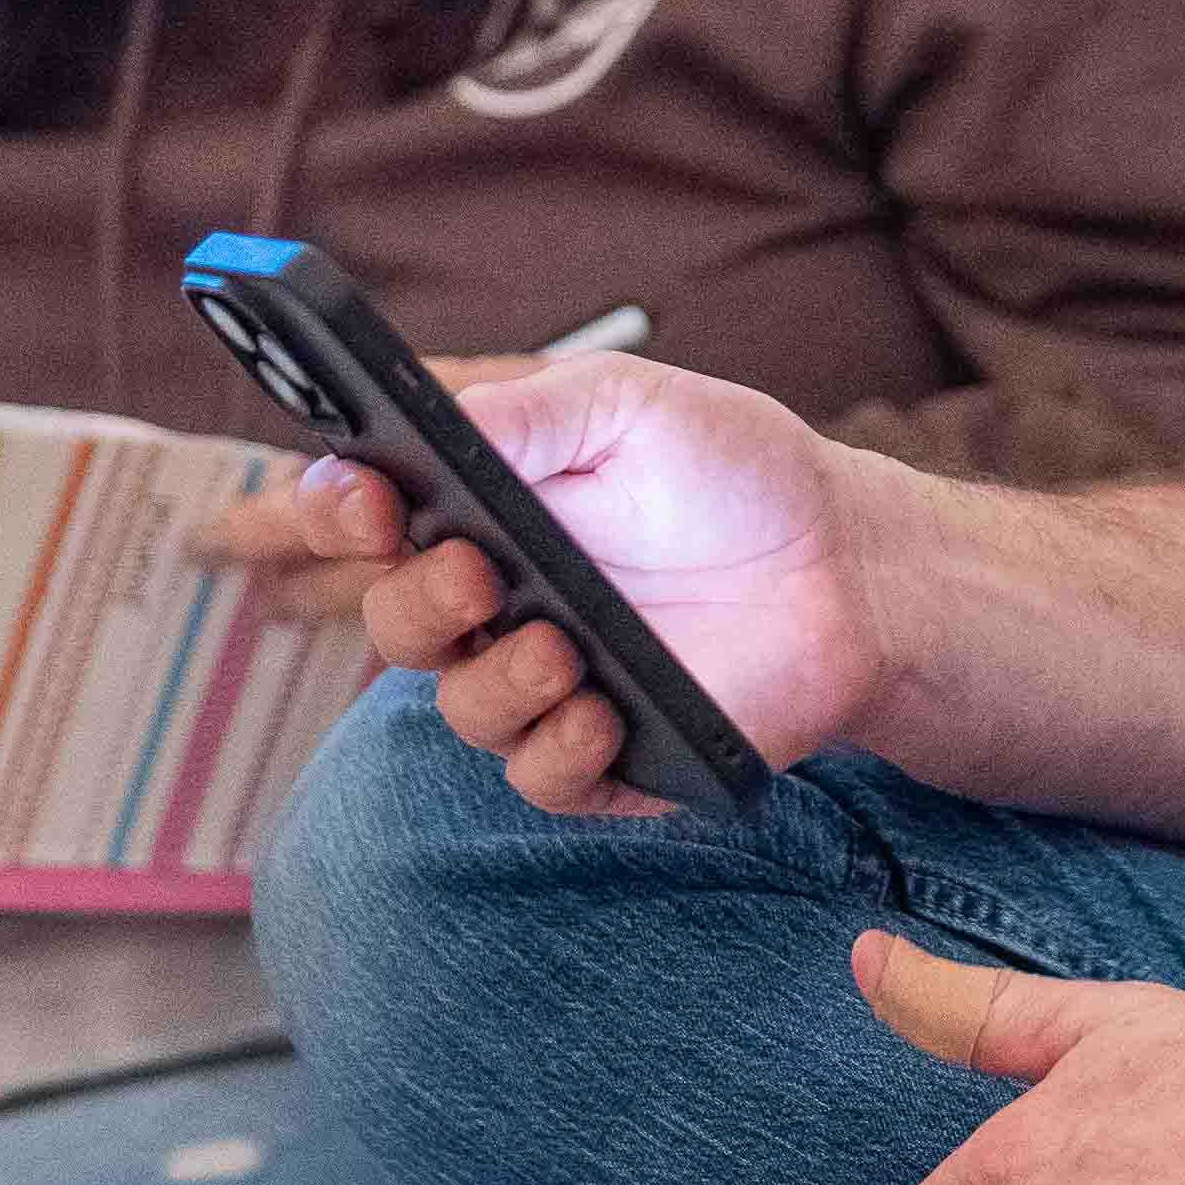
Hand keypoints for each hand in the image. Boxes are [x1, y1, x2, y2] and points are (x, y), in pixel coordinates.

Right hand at [228, 349, 885, 816]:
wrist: (848, 565)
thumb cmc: (737, 473)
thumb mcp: (631, 405)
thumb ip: (528, 412)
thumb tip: (432, 424)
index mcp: (482, 508)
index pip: (365, 515)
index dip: (336, 510)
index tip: (366, 498)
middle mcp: (497, 600)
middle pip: (395, 620)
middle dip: (418, 601)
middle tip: (480, 570)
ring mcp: (546, 681)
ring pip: (461, 708)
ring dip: (498, 680)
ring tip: (565, 648)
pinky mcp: (603, 756)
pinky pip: (538, 779)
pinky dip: (558, 752)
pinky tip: (603, 716)